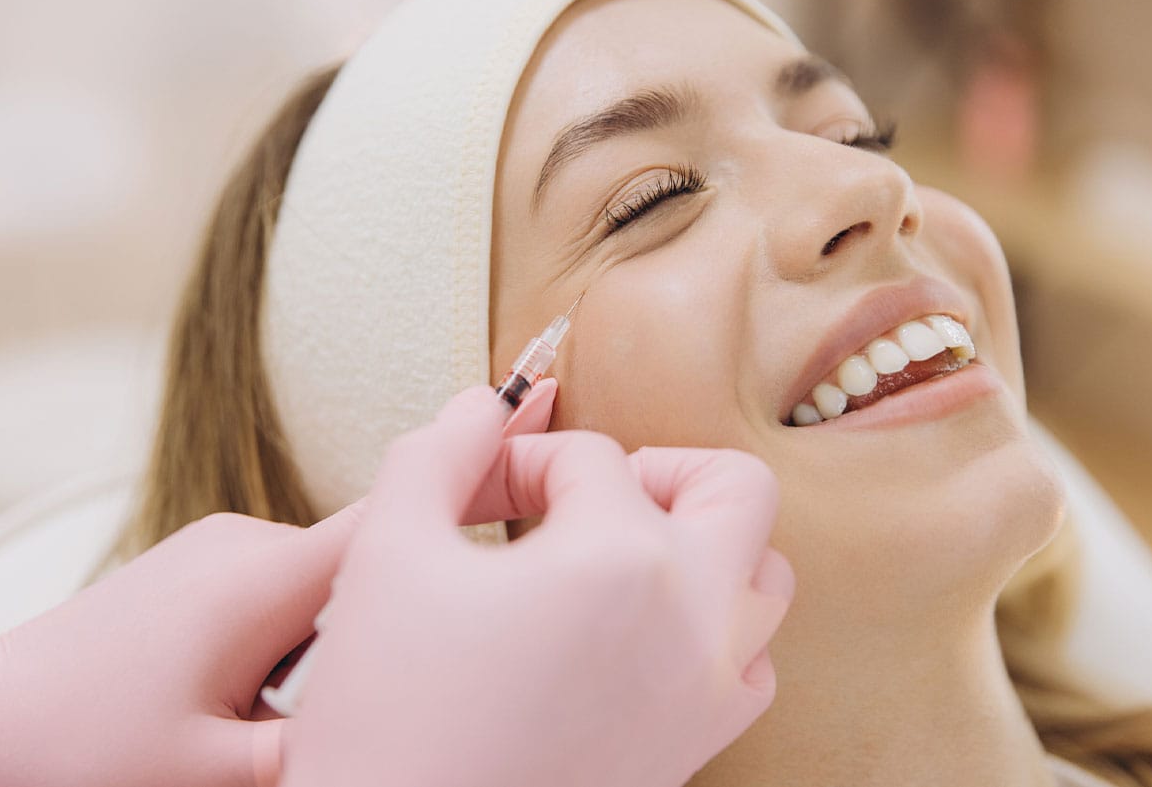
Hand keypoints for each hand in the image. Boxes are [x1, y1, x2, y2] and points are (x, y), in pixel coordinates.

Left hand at [0, 379, 556, 786]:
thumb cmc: (76, 749)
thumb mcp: (221, 770)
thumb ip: (334, 743)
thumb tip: (404, 727)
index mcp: (269, 580)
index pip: (404, 508)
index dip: (482, 453)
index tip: (536, 393)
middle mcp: (249, 546)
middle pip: (374, 558)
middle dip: (406, 604)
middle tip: (386, 674)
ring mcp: (219, 555)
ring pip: (328, 586)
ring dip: (342, 638)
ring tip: (281, 721)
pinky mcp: (199, 574)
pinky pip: (284, 593)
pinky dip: (300, 636)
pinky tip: (254, 702)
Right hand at [283, 385, 793, 786]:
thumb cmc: (388, 714)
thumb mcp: (386, 553)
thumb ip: (438, 451)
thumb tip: (484, 403)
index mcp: (617, 558)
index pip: (589, 458)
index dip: (519, 461)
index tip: (473, 493)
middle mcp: (693, 617)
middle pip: (735, 488)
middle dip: (661, 467)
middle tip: (588, 495)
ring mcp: (708, 689)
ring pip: (764, 577)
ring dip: (702, 543)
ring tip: (618, 555)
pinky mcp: (699, 747)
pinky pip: (751, 662)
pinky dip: (713, 627)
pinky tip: (638, 633)